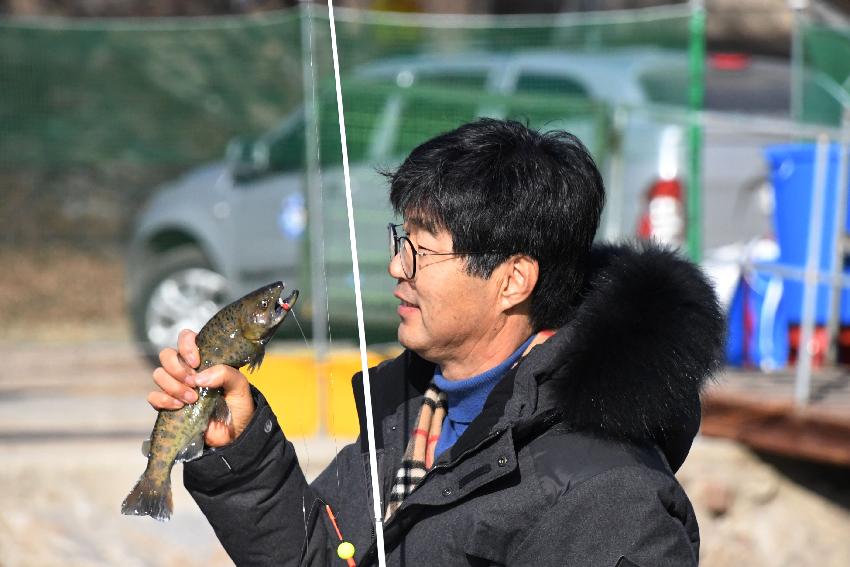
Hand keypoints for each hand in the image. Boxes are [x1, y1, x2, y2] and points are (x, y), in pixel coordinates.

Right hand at [148, 329, 255, 446]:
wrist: (234, 434)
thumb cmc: (239, 404)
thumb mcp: (240, 385)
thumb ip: (226, 374)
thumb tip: (200, 377)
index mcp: (204, 358)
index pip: (185, 337)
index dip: (186, 345)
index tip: (197, 362)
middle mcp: (187, 370)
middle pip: (166, 355)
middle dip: (177, 368)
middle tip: (194, 383)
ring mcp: (176, 386)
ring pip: (158, 374)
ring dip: (174, 386)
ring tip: (192, 399)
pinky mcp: (168, 405)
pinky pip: (153, 397)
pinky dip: (163, 400)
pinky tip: (179, 406)